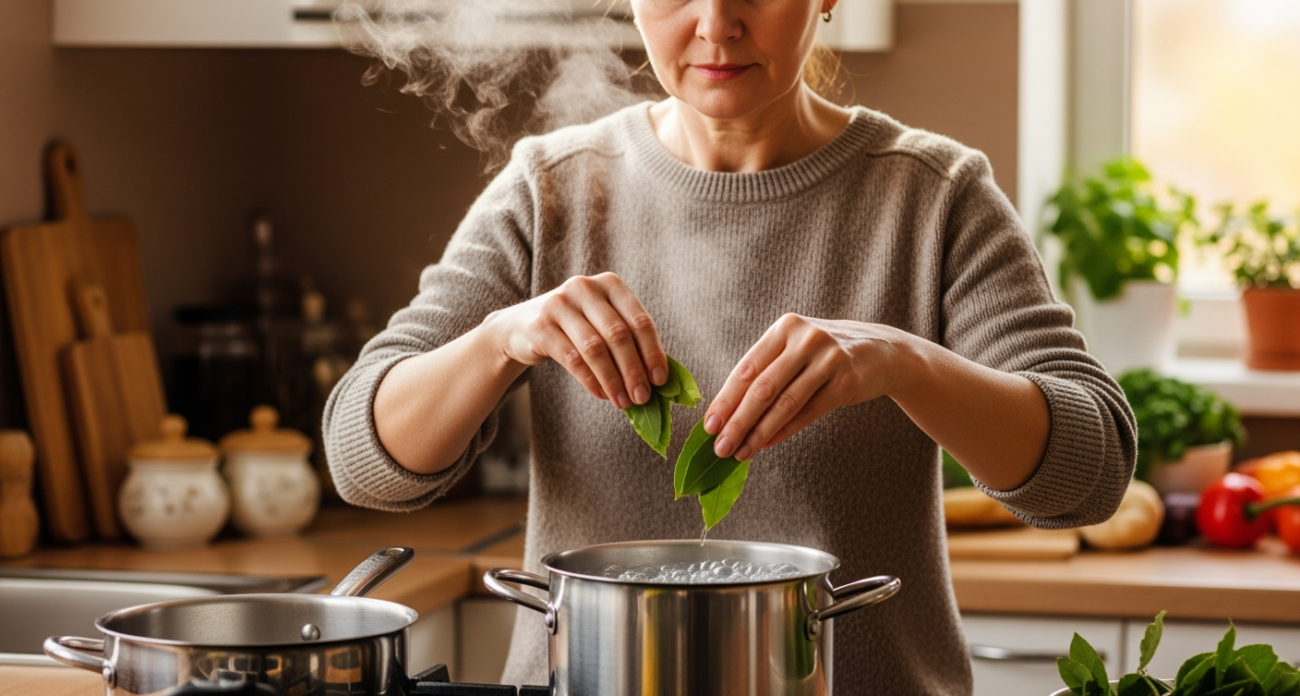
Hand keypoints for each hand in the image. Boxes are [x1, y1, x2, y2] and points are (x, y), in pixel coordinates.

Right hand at [484, 272, 667, 408]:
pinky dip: (591, 380)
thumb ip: (629, 341)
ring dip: (613, 380)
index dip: (652, 352)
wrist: (521, 327)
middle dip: (633, 370)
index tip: (659, 380)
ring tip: (623, 402)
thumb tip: (659, 379)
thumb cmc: (575, 328)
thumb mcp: (603, 324)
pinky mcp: (540, 325)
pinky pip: (571, 358)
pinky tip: (602, 394)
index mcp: (609, 284)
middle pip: (618, 335)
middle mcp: (585, 288)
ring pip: (595, 348)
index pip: (639, 320)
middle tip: (642, 398)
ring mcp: (559, 304)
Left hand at [704, 314, 911, 459]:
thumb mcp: (795, 349)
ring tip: (740, 452)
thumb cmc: (824, 355)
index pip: (747, 368)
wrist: (880, 351)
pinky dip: (784, 431)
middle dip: (738, 421)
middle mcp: (805, 340)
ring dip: (759, 433)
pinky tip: (766, 445)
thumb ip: (766, 372)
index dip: (725, 399)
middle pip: (763, 388)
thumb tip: (727, 412)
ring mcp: (828, 360)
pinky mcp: (846, 382)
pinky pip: (808, 413)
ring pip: (785, 403)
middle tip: (720, 447)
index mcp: (785, 328)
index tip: (709, 425)